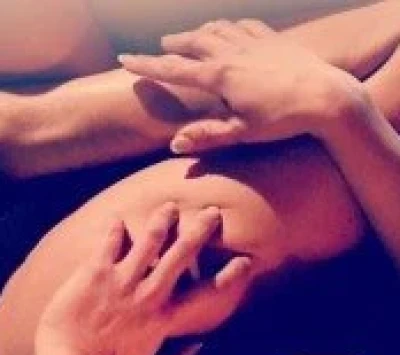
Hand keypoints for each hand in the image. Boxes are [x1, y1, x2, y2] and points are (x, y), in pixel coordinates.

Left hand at [35, 203, 250, 354]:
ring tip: (169, 207)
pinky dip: (114, 230)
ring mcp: (123, 279)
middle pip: (182, 253)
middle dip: (200, 230)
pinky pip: (109, 243)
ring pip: (150, 240)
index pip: (206, 293)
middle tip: (212, 213)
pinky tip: (117, 219)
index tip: (245, 262)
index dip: (229, 276)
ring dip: (162, 221)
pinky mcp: (96, 272)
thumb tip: (196, 350)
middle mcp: (149, 293)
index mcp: (164, 318)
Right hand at [119, 20, 342, 152]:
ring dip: (198, 31)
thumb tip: (175, 144)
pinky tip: (229, 28)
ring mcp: (253, 42)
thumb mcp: (243, 132)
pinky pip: (243, 25)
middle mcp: (232, 53)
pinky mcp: (273, 39)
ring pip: (217, 28)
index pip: (174, 70)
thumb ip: (208, 137)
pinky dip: (228, 25)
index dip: (147, 65)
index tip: (124, 60)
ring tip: (188, 36)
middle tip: (159, 46)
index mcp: (220, 77)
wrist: (325, 97)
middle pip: (193, 42)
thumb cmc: (282, 120)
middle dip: (173, 45)